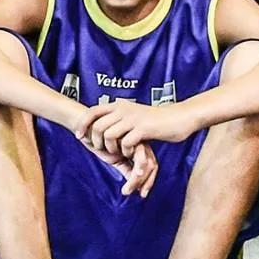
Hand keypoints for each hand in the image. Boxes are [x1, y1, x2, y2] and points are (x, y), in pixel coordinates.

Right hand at [64, 105, 158, 197]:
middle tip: (138, 194)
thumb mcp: (113, 158)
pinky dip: (132, 169)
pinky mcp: (126, 136)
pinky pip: (134, 154)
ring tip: (127, 190)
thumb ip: (126, 168)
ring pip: (144, 161)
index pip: (151, 165)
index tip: (143, 194)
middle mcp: (139, 143)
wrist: (85, 126)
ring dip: (137, 179)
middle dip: (146, 181)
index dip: (149, 180)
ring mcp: (133, 139)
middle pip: (152, 164)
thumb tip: (136, 185)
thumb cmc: (99, 140)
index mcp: (138, 148)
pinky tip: (128, 180)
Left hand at [76, 99, 194, 160]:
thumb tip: (102, 122)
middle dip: (95, 141)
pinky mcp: (144, 129)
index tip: (79, 136)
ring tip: (117, 153)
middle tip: (100, 151)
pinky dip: (124, 151)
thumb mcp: (134, 113)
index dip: (82, 124)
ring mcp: (134, 119)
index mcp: (119, 105)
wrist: (180, 117)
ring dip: (110, 148)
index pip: (93, 111)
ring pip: (108, 135)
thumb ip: (119, 116)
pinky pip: (125, 143)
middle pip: (97, 126)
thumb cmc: (156, 119)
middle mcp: (124, 109)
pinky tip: (130, 153)